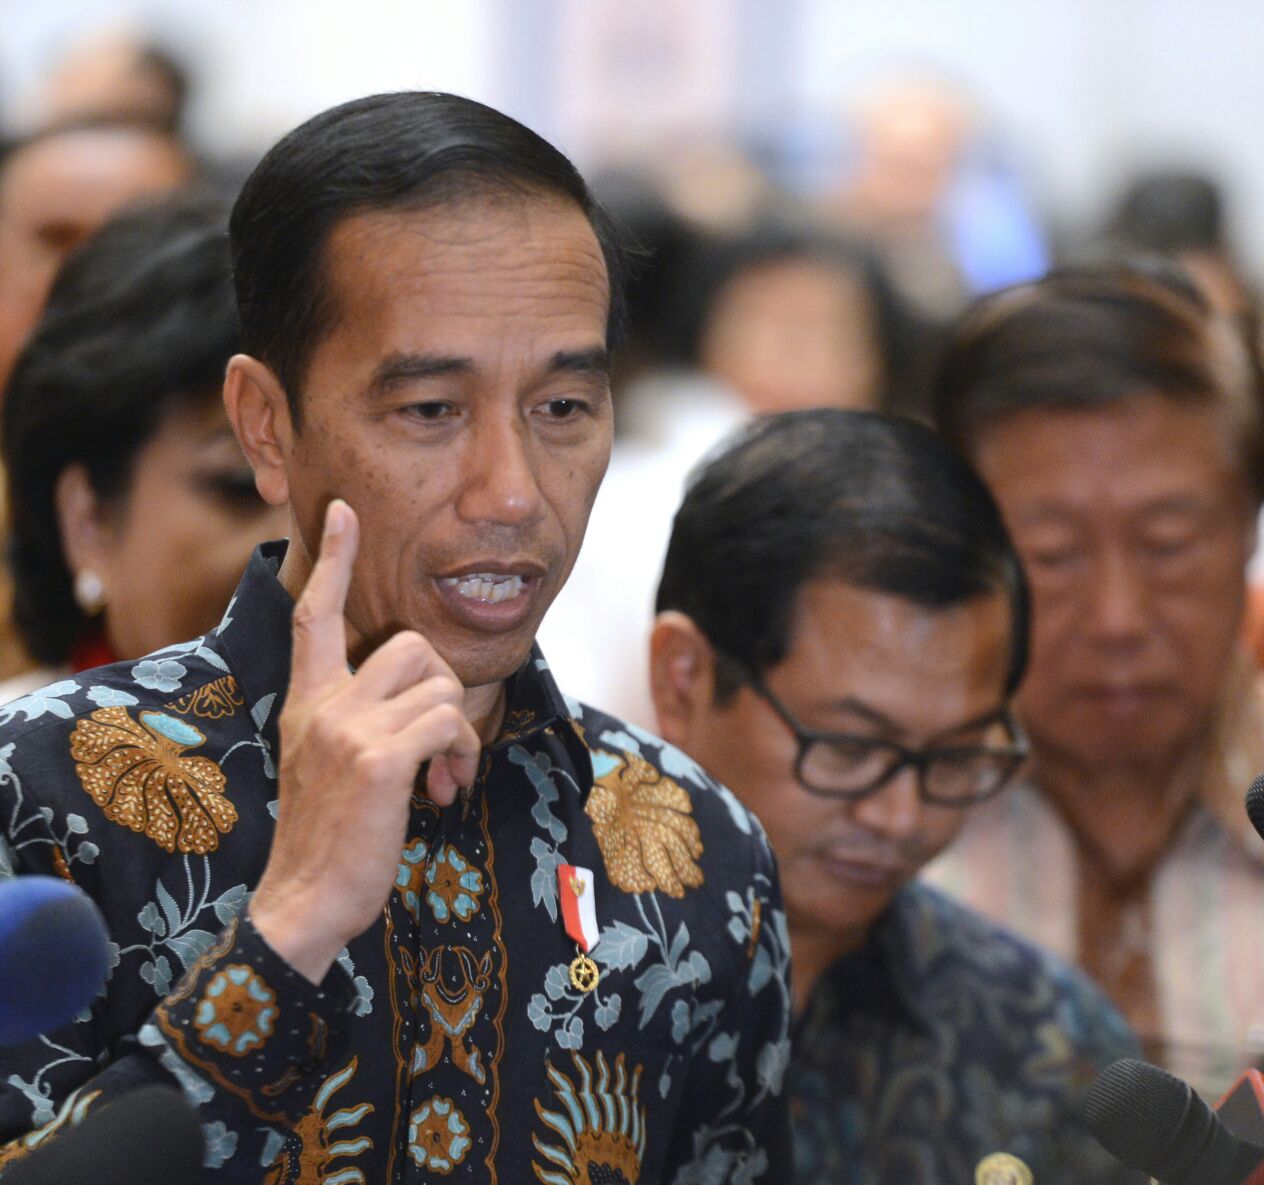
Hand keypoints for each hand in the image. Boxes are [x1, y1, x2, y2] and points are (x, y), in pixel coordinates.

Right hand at [248, 500, 480, 981]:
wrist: (303, 901)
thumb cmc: (329, 837)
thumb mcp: (328, 763)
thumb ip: (362, 721)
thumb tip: (427, 706)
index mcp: (307, 700)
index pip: (314, 613)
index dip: (332, 560)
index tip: (343, 513)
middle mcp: (322, 704)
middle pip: (411, 646)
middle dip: (444, 689)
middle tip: (444, 745)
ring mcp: (346, 728)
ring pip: (438, 682)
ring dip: (459, 729)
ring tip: (444, 775)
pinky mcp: (377, 759)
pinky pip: (447, 721)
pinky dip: (461, 752)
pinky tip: (442, 791)